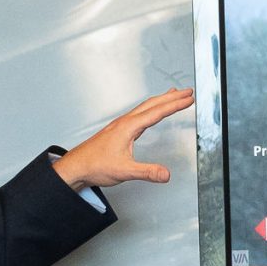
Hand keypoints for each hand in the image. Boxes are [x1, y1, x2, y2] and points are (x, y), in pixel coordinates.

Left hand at [51, 88, 193, 191]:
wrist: (77, 166)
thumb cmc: (95, 165)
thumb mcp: (125, 171)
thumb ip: (147, 172)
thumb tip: (166, 174)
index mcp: (128, 127)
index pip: (157, 112)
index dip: (175, 105)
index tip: (189, 99)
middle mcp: (125, 122)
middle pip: (153, 104)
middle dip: (172, 97)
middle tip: (187, 92)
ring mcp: (121, 125)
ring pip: (146, 107)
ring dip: (162, 100)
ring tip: (174, 95)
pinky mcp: (119, 130)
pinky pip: (140, 114)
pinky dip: (151, 108)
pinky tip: (152, 112)